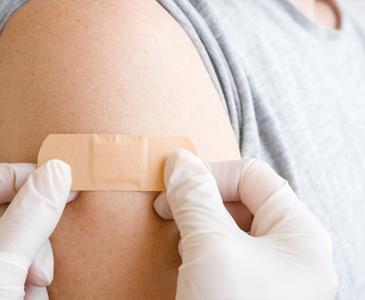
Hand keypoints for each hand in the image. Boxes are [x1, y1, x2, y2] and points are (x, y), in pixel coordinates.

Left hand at [0, 160, 75, 299]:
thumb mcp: (2, 270)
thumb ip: (28, 219)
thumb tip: (57, 173)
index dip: (30, 176)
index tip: (66, 182)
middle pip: (15, 212)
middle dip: (37, 239)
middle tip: (42, 271)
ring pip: (24, 241)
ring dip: (37, 265)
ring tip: (33, 292)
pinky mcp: (2, 273)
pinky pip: (22, 263)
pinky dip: (32, 280)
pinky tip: (29, 297)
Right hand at [154, 150, 337, 299]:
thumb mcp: (212, 249)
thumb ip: (196, 199)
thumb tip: (180, 160)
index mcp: (298, 232)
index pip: (253, 176)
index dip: (212, 173)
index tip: (173, 185)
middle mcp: (290, 251)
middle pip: (243, 200)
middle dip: (202, 200)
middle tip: (168, 211)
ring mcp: (272, 274)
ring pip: (232, 227)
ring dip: (199, 224)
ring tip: (176, 235)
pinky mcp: (250, 291)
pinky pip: (226, 253)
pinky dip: (202, 248)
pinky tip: (185, 259)